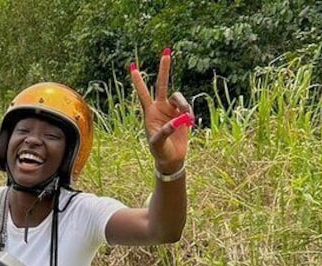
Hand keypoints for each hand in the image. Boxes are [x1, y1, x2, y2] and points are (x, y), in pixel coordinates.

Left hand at [130, 48, 192, 173]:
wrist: (172, 158)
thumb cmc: (160, 151)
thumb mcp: (158, 143)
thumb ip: (164, 132)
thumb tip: (175, 122)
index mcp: (150, 113)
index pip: (143, 94)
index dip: (138, 81)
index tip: (132, 67)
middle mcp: (160, 108)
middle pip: (162, 84)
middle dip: (164, 69)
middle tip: (166, 51)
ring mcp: (172, 110)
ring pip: (179, 97)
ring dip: (183, 104)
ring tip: (187, 118)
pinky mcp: (183, 115)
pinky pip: (187, 107)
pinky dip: (189, 113)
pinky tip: (189, 122)